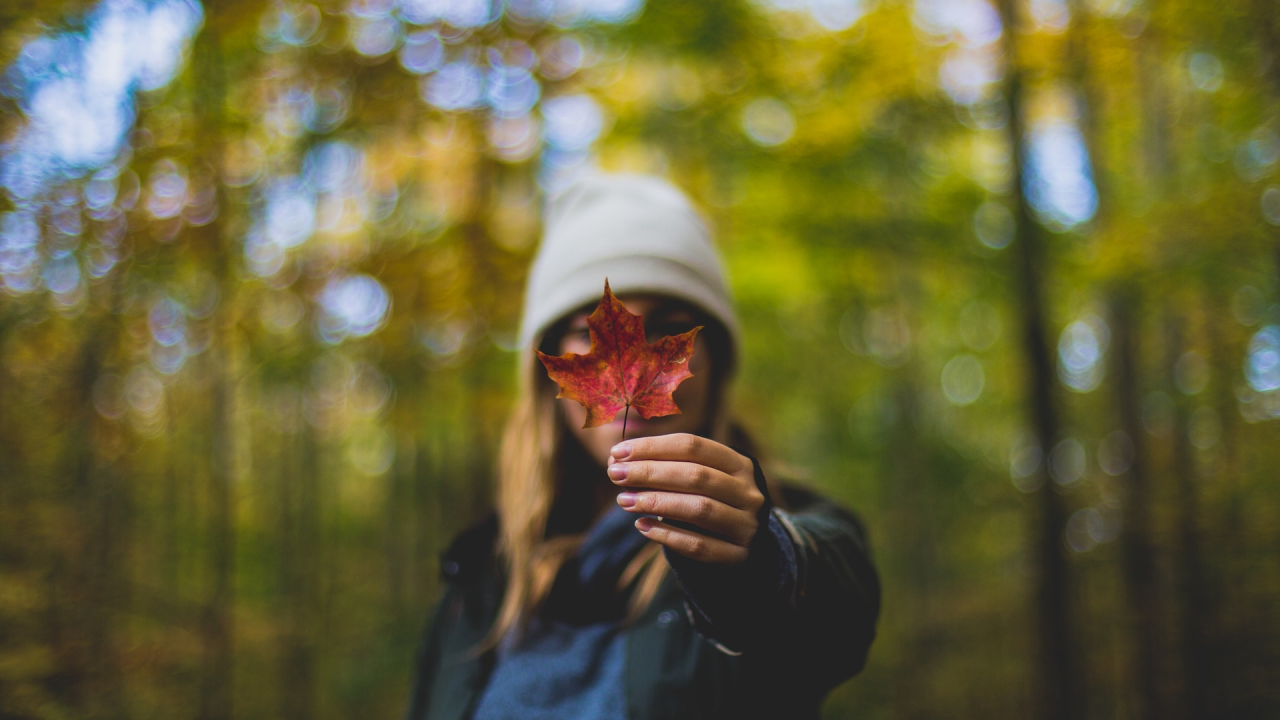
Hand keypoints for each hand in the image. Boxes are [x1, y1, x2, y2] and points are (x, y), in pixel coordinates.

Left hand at [607, 433, 764, 563]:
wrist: (742, 544)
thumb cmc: (709, 501)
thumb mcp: (696, 478)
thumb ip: (662, 467)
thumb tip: (616, 459)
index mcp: (739, 464)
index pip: (693, 445)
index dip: (653, 447)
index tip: (618, 452)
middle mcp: (748, 492)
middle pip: (696, 476)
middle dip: (650, 473)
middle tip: (614, 474)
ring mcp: (746, 525)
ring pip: (699, 509)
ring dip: (656, 502)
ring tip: (623, 500)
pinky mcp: (738, 555)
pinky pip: (699, 546)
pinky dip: (667, 535)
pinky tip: (642, 525)